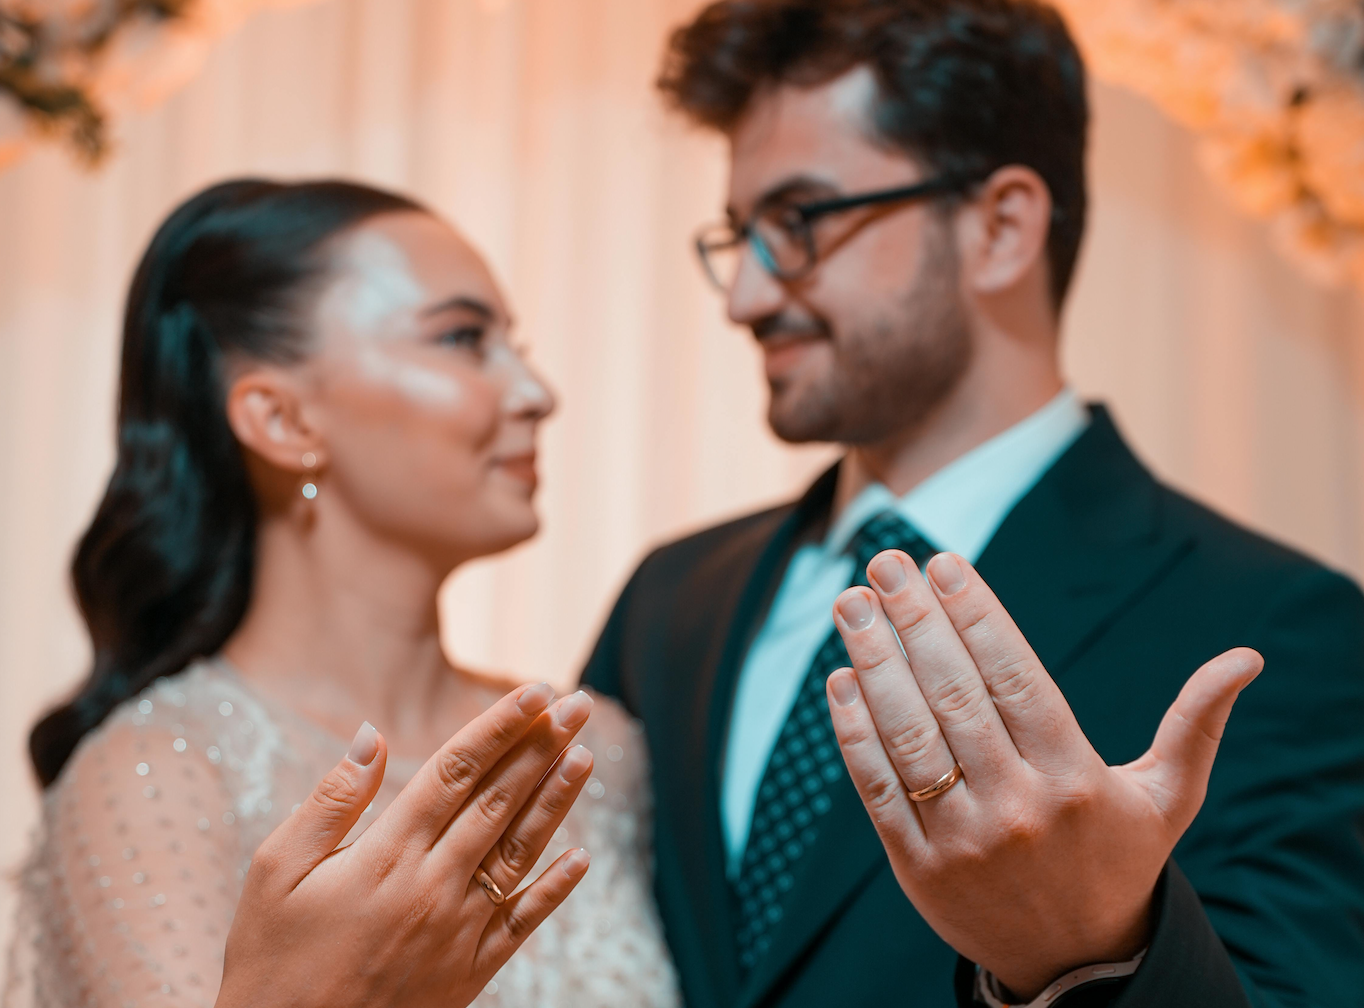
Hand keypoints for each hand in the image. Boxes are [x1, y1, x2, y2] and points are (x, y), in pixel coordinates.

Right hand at [215, 683, 595, 1007]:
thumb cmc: (270, 961)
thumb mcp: (275, 871)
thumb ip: (331, 801)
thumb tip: (371, 736)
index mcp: (387, 855)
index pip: (457, 770)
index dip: (501, 727)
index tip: (536, 692)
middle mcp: (434, 886)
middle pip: (500, 800)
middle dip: (543, 747)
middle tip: (579, 704)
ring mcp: (458, 931)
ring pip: (520, 851)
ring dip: (557, 800)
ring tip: (586, 757)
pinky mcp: (469, 972)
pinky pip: (522, 922)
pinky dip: (555, 889)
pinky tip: (581, 857)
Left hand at [826, 551, 1261, 998]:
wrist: (1074, 965)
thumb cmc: (1118, 859)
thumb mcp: (1167, 798)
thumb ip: (1196, 725)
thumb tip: (1245, 658)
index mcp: (1076, 781)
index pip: (1017, 679)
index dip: (977, 616)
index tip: (943, 563)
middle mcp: (1017, 808)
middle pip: (956, 696)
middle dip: (915, 622)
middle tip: (885, 561)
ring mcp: (962, 840)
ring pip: (908, 736)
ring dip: (874, 664)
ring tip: (852, 605)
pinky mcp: (918, 866)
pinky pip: (877, 788)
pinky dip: (854, 733)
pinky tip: (841, 680)